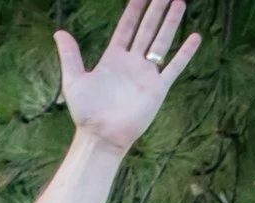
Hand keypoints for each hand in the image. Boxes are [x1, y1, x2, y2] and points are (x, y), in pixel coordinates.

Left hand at [56, 0, 200, 152]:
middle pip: (147, 29)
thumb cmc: (86, 113)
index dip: (134, 10)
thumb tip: (59, 32)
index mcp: (113, 58)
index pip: (126, 27)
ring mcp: (146, 74)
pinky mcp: (157, 88)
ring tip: (179, 3)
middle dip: (155, 10)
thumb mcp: (74, 80)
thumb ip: (70, 55)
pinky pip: (174, 67)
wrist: (101, 137)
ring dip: (170, 23)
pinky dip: (185, 53)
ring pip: (161, 42)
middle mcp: (132, 62)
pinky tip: (195, 37)